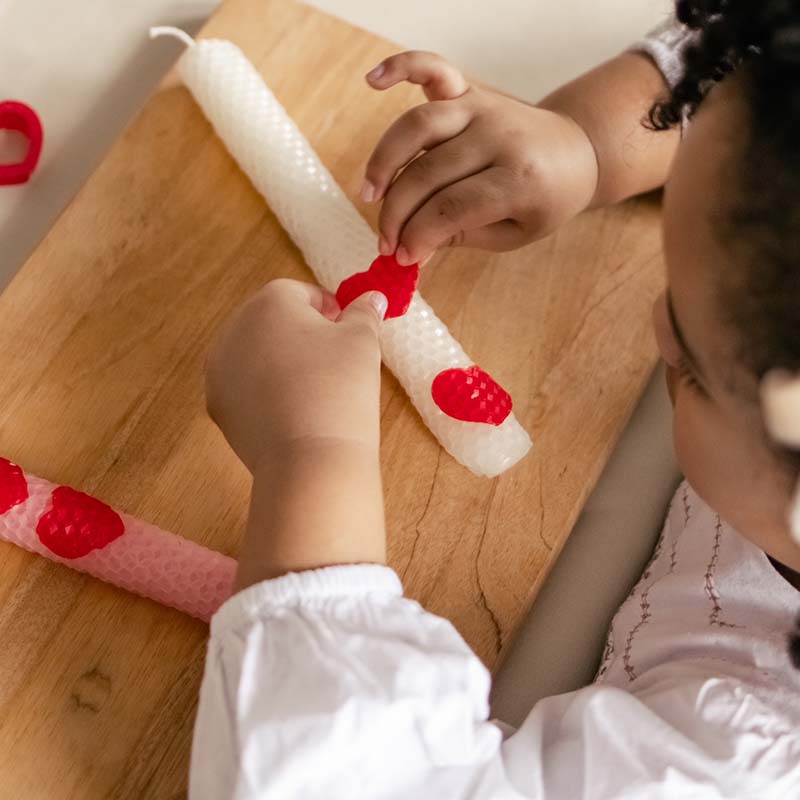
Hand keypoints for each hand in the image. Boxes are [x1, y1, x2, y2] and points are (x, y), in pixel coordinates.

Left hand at [205, 279, 386, 472]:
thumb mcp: (362, 341)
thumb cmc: (340, 387)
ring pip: (257, 356)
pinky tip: (293, 411)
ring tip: (314, 388)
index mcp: (269, 301)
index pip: (302, 294)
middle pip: (273, 322)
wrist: (310, 458)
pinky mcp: (218, 407)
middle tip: (334, 361)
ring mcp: (219, 370)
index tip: (349, 332)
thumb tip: (372, 298)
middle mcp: (234, 329)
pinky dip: (267, 392)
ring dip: (281, 362)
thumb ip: (364, 313)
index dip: (330, 311)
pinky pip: (247, 389)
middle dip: (302, 335)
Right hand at [361, 51, 598, 264]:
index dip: (418, 237)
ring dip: (385, 163)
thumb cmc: (544, 200)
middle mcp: (498, 136)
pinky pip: (432, 69)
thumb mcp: (513, 233)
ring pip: (417, 127)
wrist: (577, 152)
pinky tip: (372, 81)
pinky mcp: (470, 91)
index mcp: (519, 179)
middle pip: (427, 175)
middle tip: (386, 243)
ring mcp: (482, 107)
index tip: (403, 258)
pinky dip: (400, 67)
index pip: (450, 209)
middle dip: (397, 215)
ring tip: (370, 196)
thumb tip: (410, 250)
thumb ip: (460, 236)